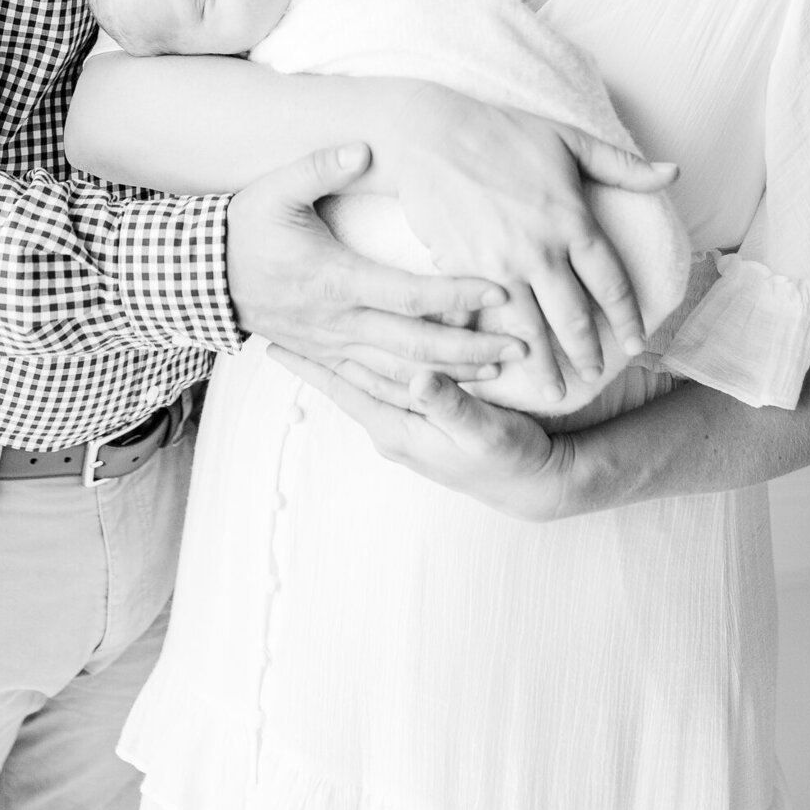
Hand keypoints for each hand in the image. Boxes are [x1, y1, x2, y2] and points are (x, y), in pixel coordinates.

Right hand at [226, 143, 522, 381]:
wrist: (200, 279)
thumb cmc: (242, 229)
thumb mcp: (274, 188)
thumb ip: (320, 166)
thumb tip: (362, 148)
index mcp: (335, 280)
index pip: (409, 293)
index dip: (457, 294)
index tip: (500, 290)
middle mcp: (339, 321)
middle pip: (417, 345)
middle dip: (472, 349)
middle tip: (522, 348)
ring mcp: (332, 347)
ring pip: (402, 373)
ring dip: (453, 377)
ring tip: (501, 374)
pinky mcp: (325, 358)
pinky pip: (376, 386)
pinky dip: (414, 393)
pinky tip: (447, 395)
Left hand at [271, 348, 578, 521]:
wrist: (537, 482)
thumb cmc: (513, 458)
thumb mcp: (486, 433)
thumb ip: (451, 406)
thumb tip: (418, 380)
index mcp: (399, 429)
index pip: (344, 389)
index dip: (309, 366)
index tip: (272, 344)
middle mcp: (394, 429)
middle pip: (343, 384)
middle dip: (310, 358)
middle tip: (273, 326)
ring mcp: (406, 426)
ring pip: (360, 383)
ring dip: (331, 359)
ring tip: (301, 335)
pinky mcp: (422, 420)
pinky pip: (383, 386)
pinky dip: (364, 364)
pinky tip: (353, 351)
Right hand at [379, 85, 675, 400]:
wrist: (429, 136)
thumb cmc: (501, 131)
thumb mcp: (570, 139)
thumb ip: (622, 165)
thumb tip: (673, 172)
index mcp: (573, 222)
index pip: (612, 285)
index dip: (627, 318)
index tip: (636, 343)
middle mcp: (542, 251)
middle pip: (575, 317)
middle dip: (587, 352)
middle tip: (594, 375)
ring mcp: (500, 265)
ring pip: (532, 329)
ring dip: (546, 365)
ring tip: (555, 392)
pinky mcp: (463, 271)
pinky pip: (484, 319)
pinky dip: (491, 346)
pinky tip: (496, 364)